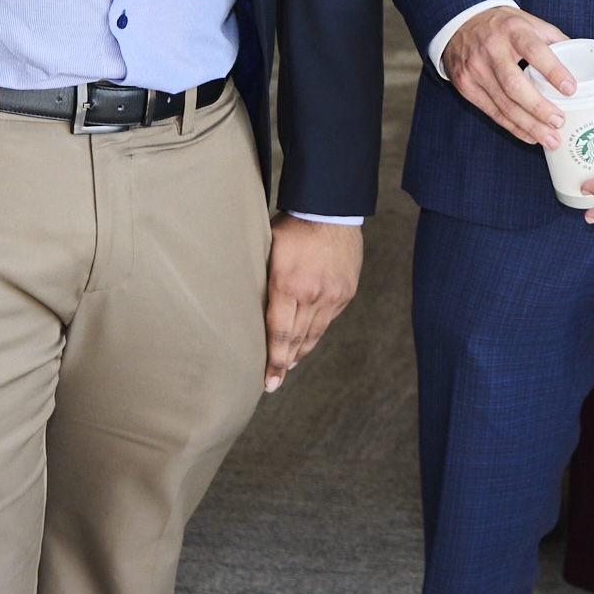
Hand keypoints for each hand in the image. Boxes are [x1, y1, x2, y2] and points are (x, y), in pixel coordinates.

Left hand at [265, 216, 363, 389]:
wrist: (331, 211)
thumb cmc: (293, 226)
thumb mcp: (267, 250)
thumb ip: (263, 282)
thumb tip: (247, 309)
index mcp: (288, 284)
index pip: (280, 334)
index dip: (273, 361)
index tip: (268, 382)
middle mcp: (313, 294)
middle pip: (298, 340)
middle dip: (285, 364)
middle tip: (274, 383)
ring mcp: (333, 295)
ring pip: (315, 334)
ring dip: (300, 352)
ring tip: (289, 366)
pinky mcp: (346, 293)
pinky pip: (329, 319)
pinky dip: (316, 331)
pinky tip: (307, 338)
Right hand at [444, 4, 573, 147]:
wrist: (460, 22)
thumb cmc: (503, 24)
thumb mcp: (529, 21)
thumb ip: (554, 39)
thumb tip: (584, 58)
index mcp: (513, 30)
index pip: (535, 51)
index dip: (554, 71)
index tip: (571, 90)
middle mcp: (492, 49)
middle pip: (515, 85)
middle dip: (538, 107)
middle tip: (560, 122)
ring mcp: (476, 69)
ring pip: (503, 103)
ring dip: (528, 125)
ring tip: (550, 139)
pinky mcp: (466, 85)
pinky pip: (492, 111)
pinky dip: (512, 126)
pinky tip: (530, 135)